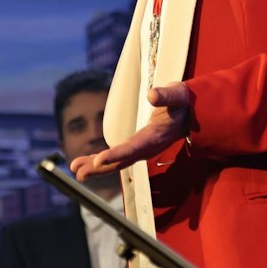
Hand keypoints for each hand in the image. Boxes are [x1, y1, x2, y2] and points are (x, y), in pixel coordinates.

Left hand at [73, 83, 191, 176]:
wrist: (191, 115)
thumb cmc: (182, 103)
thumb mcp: (177, 95)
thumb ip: (166, 95)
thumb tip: (152, 95)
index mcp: (155, 136)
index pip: (133, 148)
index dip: (116, 154)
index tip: (99, 160)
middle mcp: (147, 148)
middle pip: (121, 161)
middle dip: (99, 167)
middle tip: (78, 172)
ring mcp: (142, 150)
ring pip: (117, 162)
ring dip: (96, 166)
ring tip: (76, 168)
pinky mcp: (138, 148)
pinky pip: (118, 157)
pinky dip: (102, 161)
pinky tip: (87, 162)